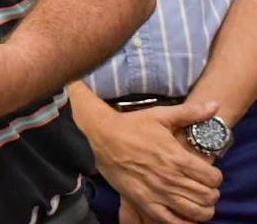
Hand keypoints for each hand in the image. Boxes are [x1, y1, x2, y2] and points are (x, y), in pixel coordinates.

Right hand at [89, 100, 222, 223]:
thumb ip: (190, 112)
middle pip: (208, 197)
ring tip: (198, 202)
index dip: (215, 177)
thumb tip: (214, 105)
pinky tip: (184, 216)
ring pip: (195, 211)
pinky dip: (183, 222)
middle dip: (211, 193)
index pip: (213, 178)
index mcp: (177, 157)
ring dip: (203, 209)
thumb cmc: (131, 125)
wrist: (101, 136)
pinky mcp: (144, 202)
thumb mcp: (161, 115)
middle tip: (204, 188)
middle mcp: (171, 178)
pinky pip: (171, 221)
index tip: (208, 174)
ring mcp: (158, 192)